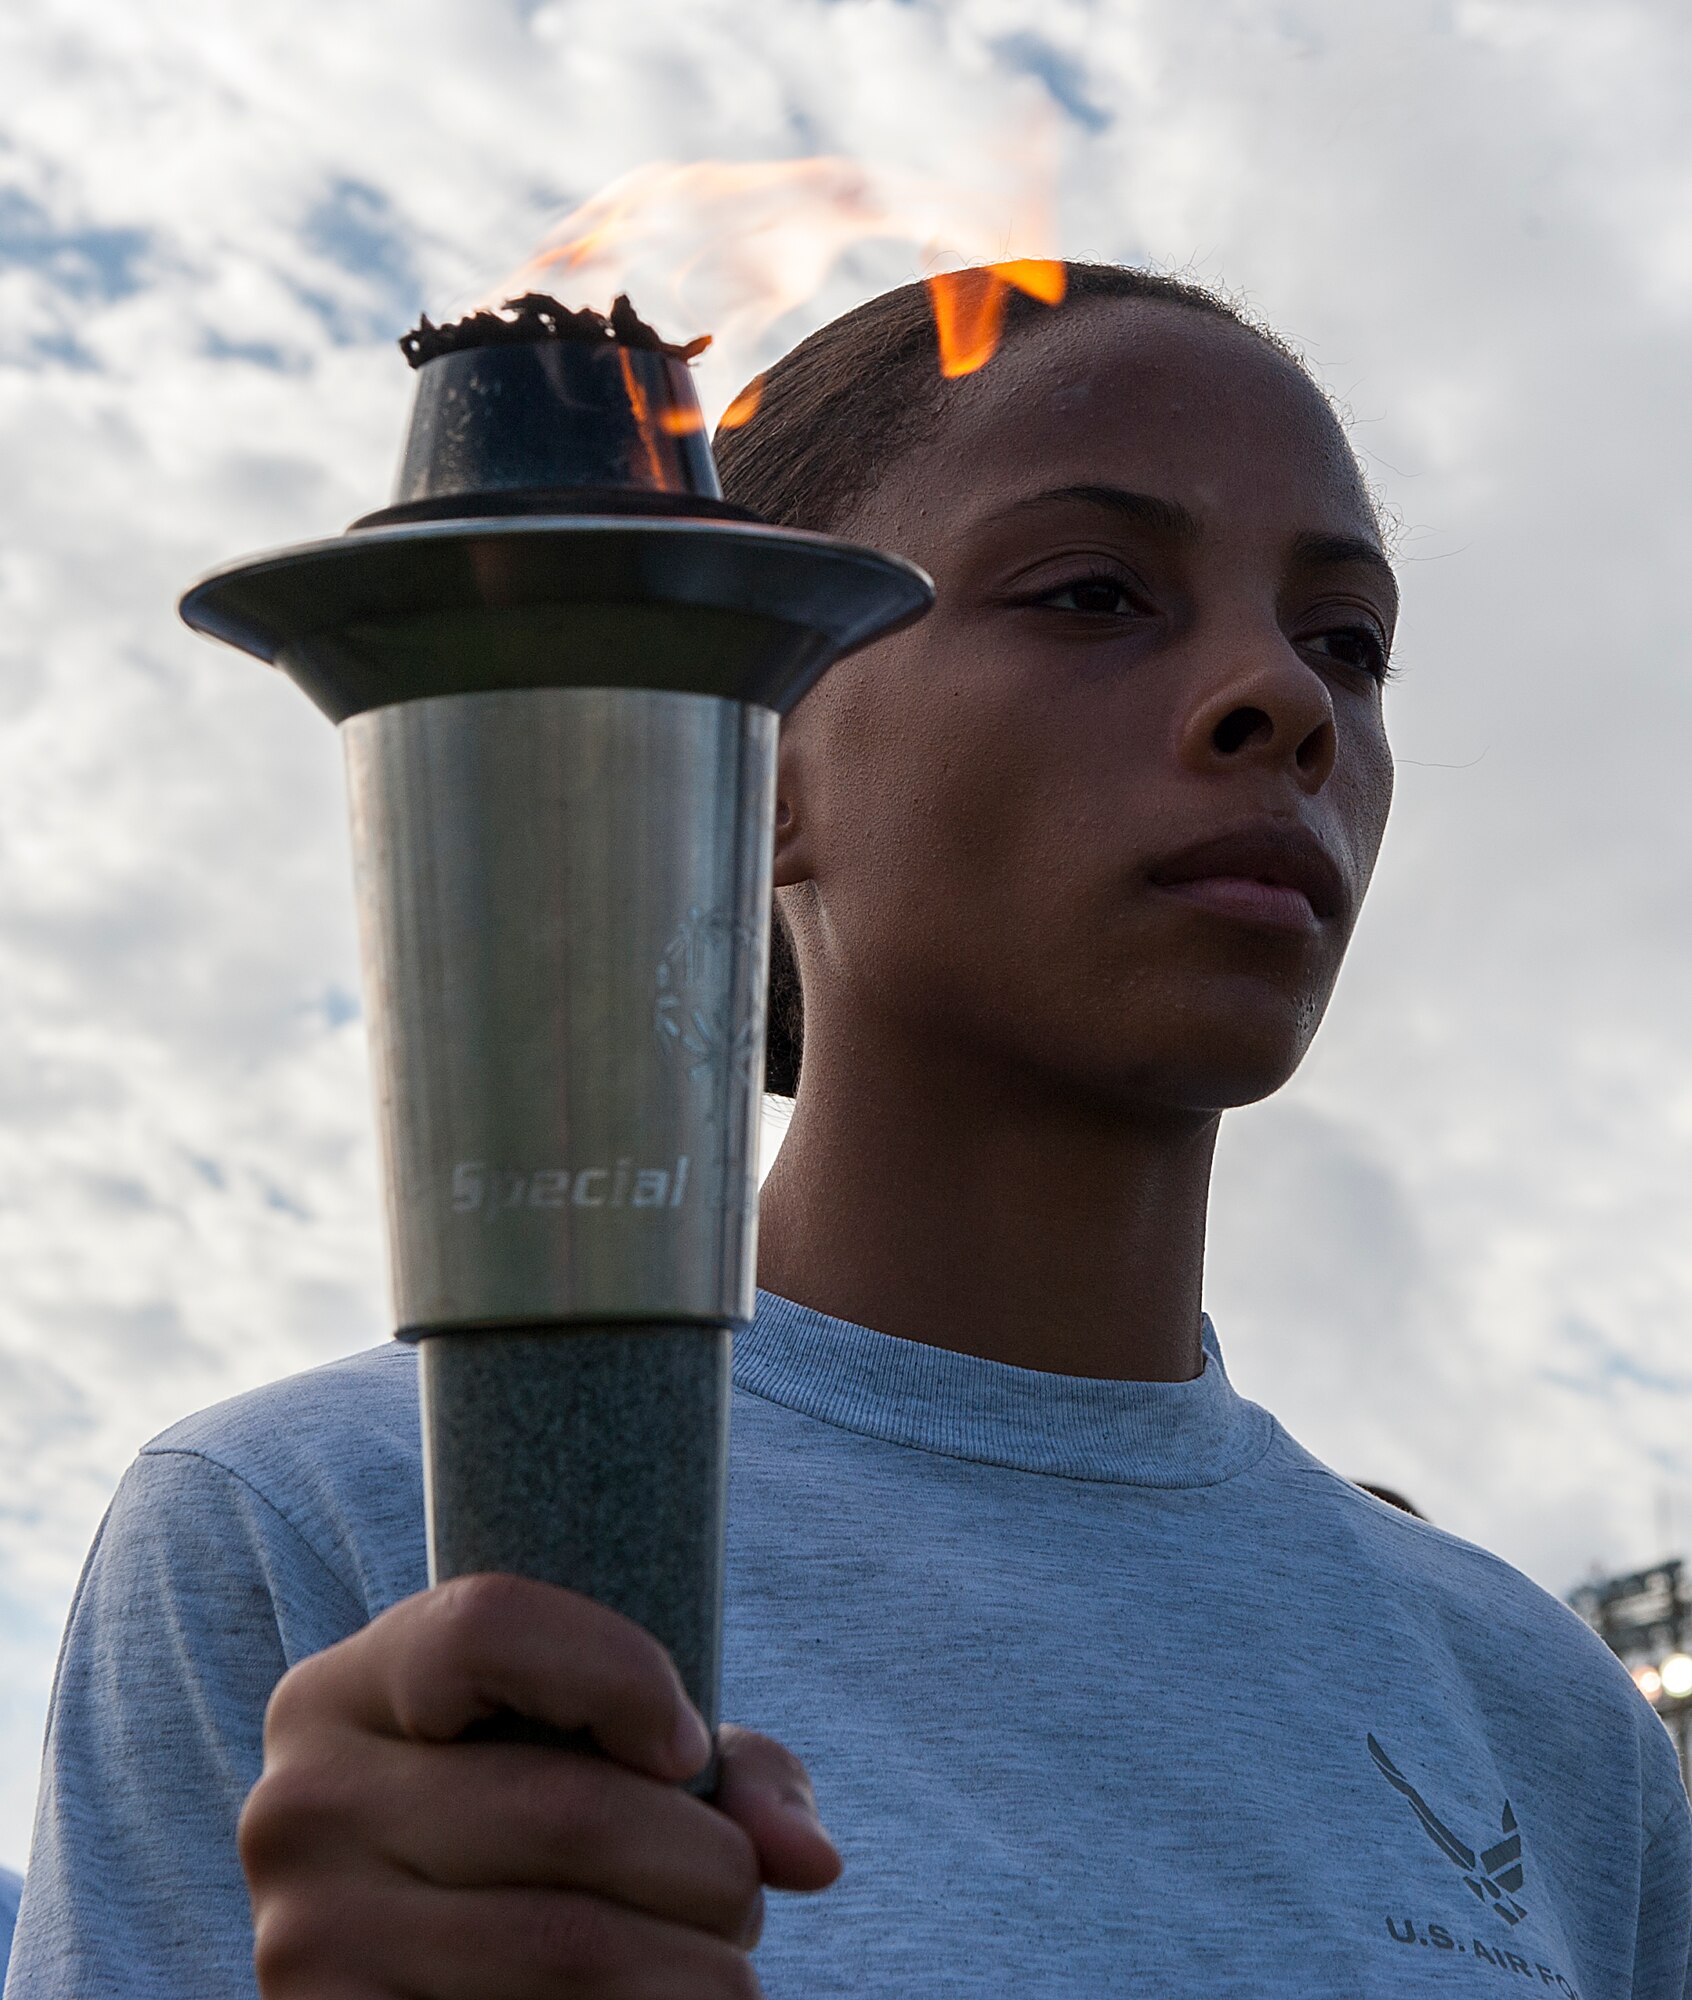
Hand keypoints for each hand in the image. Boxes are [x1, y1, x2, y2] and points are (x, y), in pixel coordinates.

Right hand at [239, 1573, 841, 1996]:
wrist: (434, 1977)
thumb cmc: (544, 1836)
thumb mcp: (608, 1764)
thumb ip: (726, 1776)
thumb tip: (810, 1859)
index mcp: (343, 1691)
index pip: (486, 1626)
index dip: (622, 1674)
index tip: (687, 1742)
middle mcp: (299, 1805)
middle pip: (567, 1809)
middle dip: (707, 1862)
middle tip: (742, 1890)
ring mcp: (304, 1940)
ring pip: (570, 1944)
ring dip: (699, 1965)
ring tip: (723, 1964)